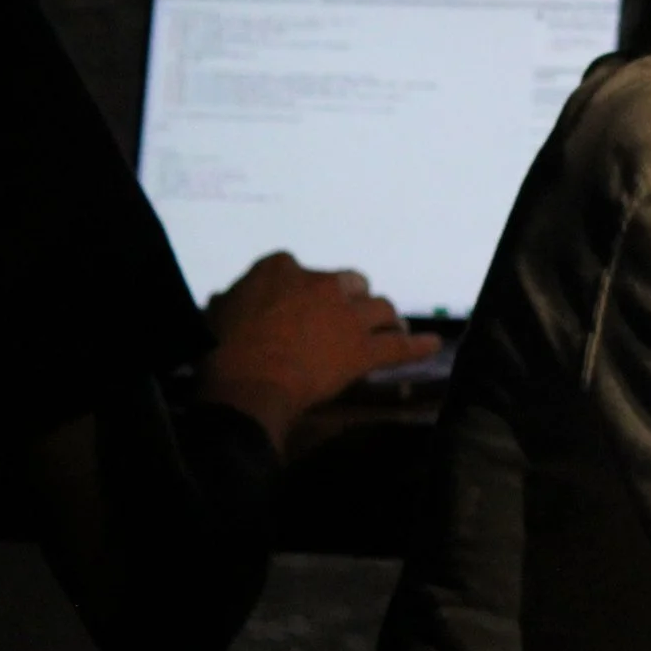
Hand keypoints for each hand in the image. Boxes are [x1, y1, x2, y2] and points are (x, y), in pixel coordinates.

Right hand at [192, 252, 439, 447]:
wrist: (248, 380)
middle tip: (349, 317)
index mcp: (281, 269)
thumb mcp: (218, 311)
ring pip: (381, 309)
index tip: (299, 305)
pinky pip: (399, 347)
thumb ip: (235, 299)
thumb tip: (229, 298)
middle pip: (352, 283)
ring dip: (384, 319)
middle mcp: (322, 283)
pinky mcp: (363, 349)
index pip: (299, 269)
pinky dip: (417, 347)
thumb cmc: (221, 347)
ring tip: (388, 328)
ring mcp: (347, 315)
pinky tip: (432, 346)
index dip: (303, 291)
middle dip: (353, 298)